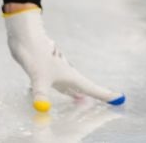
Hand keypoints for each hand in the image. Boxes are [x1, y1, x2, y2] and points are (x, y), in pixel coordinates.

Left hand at [4, 7, 124, 111]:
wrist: (25, 36)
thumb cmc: (35, 55)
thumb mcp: (38, 77)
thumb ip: (41, 93)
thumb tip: (42, 108)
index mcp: (70, 75)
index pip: (91, 89)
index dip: (105, 95)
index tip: (120, 99)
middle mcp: (66, 74)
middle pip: (84, 87)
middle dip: (96, 95)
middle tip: (110, 100)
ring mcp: (57, 71)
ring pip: (73, 85)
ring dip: (80, 93)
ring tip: (86, 101)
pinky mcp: (47, 69)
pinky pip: (63, 84)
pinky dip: (69, 90)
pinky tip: (69, 92)